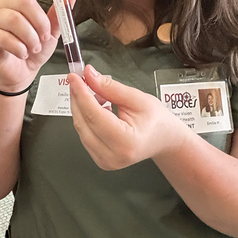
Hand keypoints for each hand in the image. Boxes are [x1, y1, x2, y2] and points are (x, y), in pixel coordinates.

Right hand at [0, 0, 72, 92]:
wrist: (18, 74)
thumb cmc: (32, 51)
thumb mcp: (50, 33)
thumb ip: (58, 16)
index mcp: (20, 1)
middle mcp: (4, 5)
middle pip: (24, 2)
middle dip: (39, 22)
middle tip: (44, 37)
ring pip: (15, 20)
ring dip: (30, 38)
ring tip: (33, 48)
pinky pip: (4, 37)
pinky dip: (19, 48)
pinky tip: (22, 53)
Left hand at [68, 65, 187, 169]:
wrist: (164, 140)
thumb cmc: (156, 120)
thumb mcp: (137, 98)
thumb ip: (110, 88)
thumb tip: (88, 75)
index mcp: (125, 142)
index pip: (94, 115)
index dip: (81, 94)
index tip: (73, 77)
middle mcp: (113, 156)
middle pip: (83, 123)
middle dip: (77, 98)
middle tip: (77, 79)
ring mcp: (105, 161)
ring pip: (81, 129)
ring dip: (81, 107)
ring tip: (92, 92)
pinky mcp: (100, 160)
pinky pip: (85, 135)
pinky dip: (86, 118)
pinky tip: (95, 106)